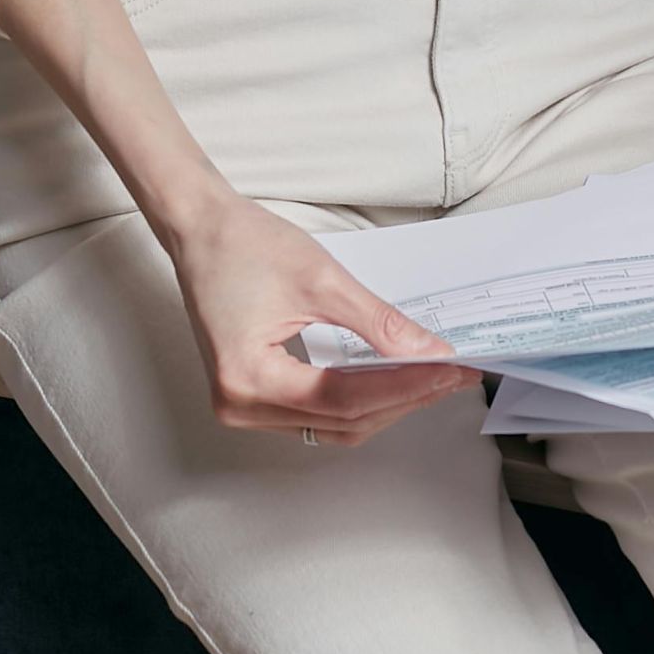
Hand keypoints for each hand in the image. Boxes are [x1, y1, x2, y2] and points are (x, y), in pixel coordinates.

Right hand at [161, 191, 481, 445]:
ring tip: (431, 377)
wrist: (201, 229)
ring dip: (385, 404)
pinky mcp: (253, 396)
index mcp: (248, 379)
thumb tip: (430, 353)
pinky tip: (393, 380)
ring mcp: (244, 406)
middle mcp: (240, 406)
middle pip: (342, 421)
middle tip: (452, 373)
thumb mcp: (321, 279)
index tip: (449, 370)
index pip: (344, 398)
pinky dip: (358, 399)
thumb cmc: (243, 244)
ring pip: (333, 425)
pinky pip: (317, 413)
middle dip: (403, 398)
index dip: (404, 386)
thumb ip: (379, 324)